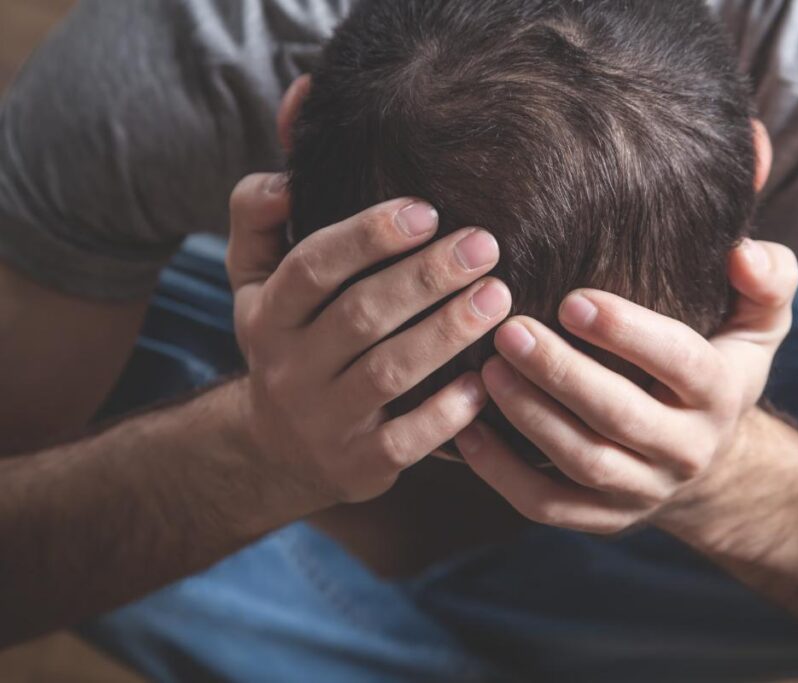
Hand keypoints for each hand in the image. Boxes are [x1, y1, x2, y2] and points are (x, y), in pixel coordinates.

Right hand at [226, 173, 510, 506]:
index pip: (312, 267)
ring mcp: (324, 420)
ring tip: (498, 297)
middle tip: (483, 246)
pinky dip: (448, 411)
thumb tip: (284, 178)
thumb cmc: (289, 342)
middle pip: (360, 315)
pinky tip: (484, 381)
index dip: (368, 237)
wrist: (278, 449)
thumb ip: (257, 218)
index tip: (427, 211)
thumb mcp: (254, 281)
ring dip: (447, 333)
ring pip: (389, 372)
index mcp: (269, 314)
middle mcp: (290, 368)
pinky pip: (407, 439)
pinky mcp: (359, 464)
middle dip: (425, 277)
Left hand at [454, 239, 797, 533]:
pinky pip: (549, 506)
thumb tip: (740, 251)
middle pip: (621, 417)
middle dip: (561, 374)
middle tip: (508, 331)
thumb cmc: (717, 362)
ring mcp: (645, 490)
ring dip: (530, 418)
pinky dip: (503, 475)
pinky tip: (466, 431)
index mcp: (722, 392)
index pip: (681, 363)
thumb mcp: (759, 321)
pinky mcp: (605, 517)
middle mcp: (688, 449)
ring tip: (486, 370)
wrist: (708, 455)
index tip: (572, 299)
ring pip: (583, 463)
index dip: (628, 334)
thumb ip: (767, 278)